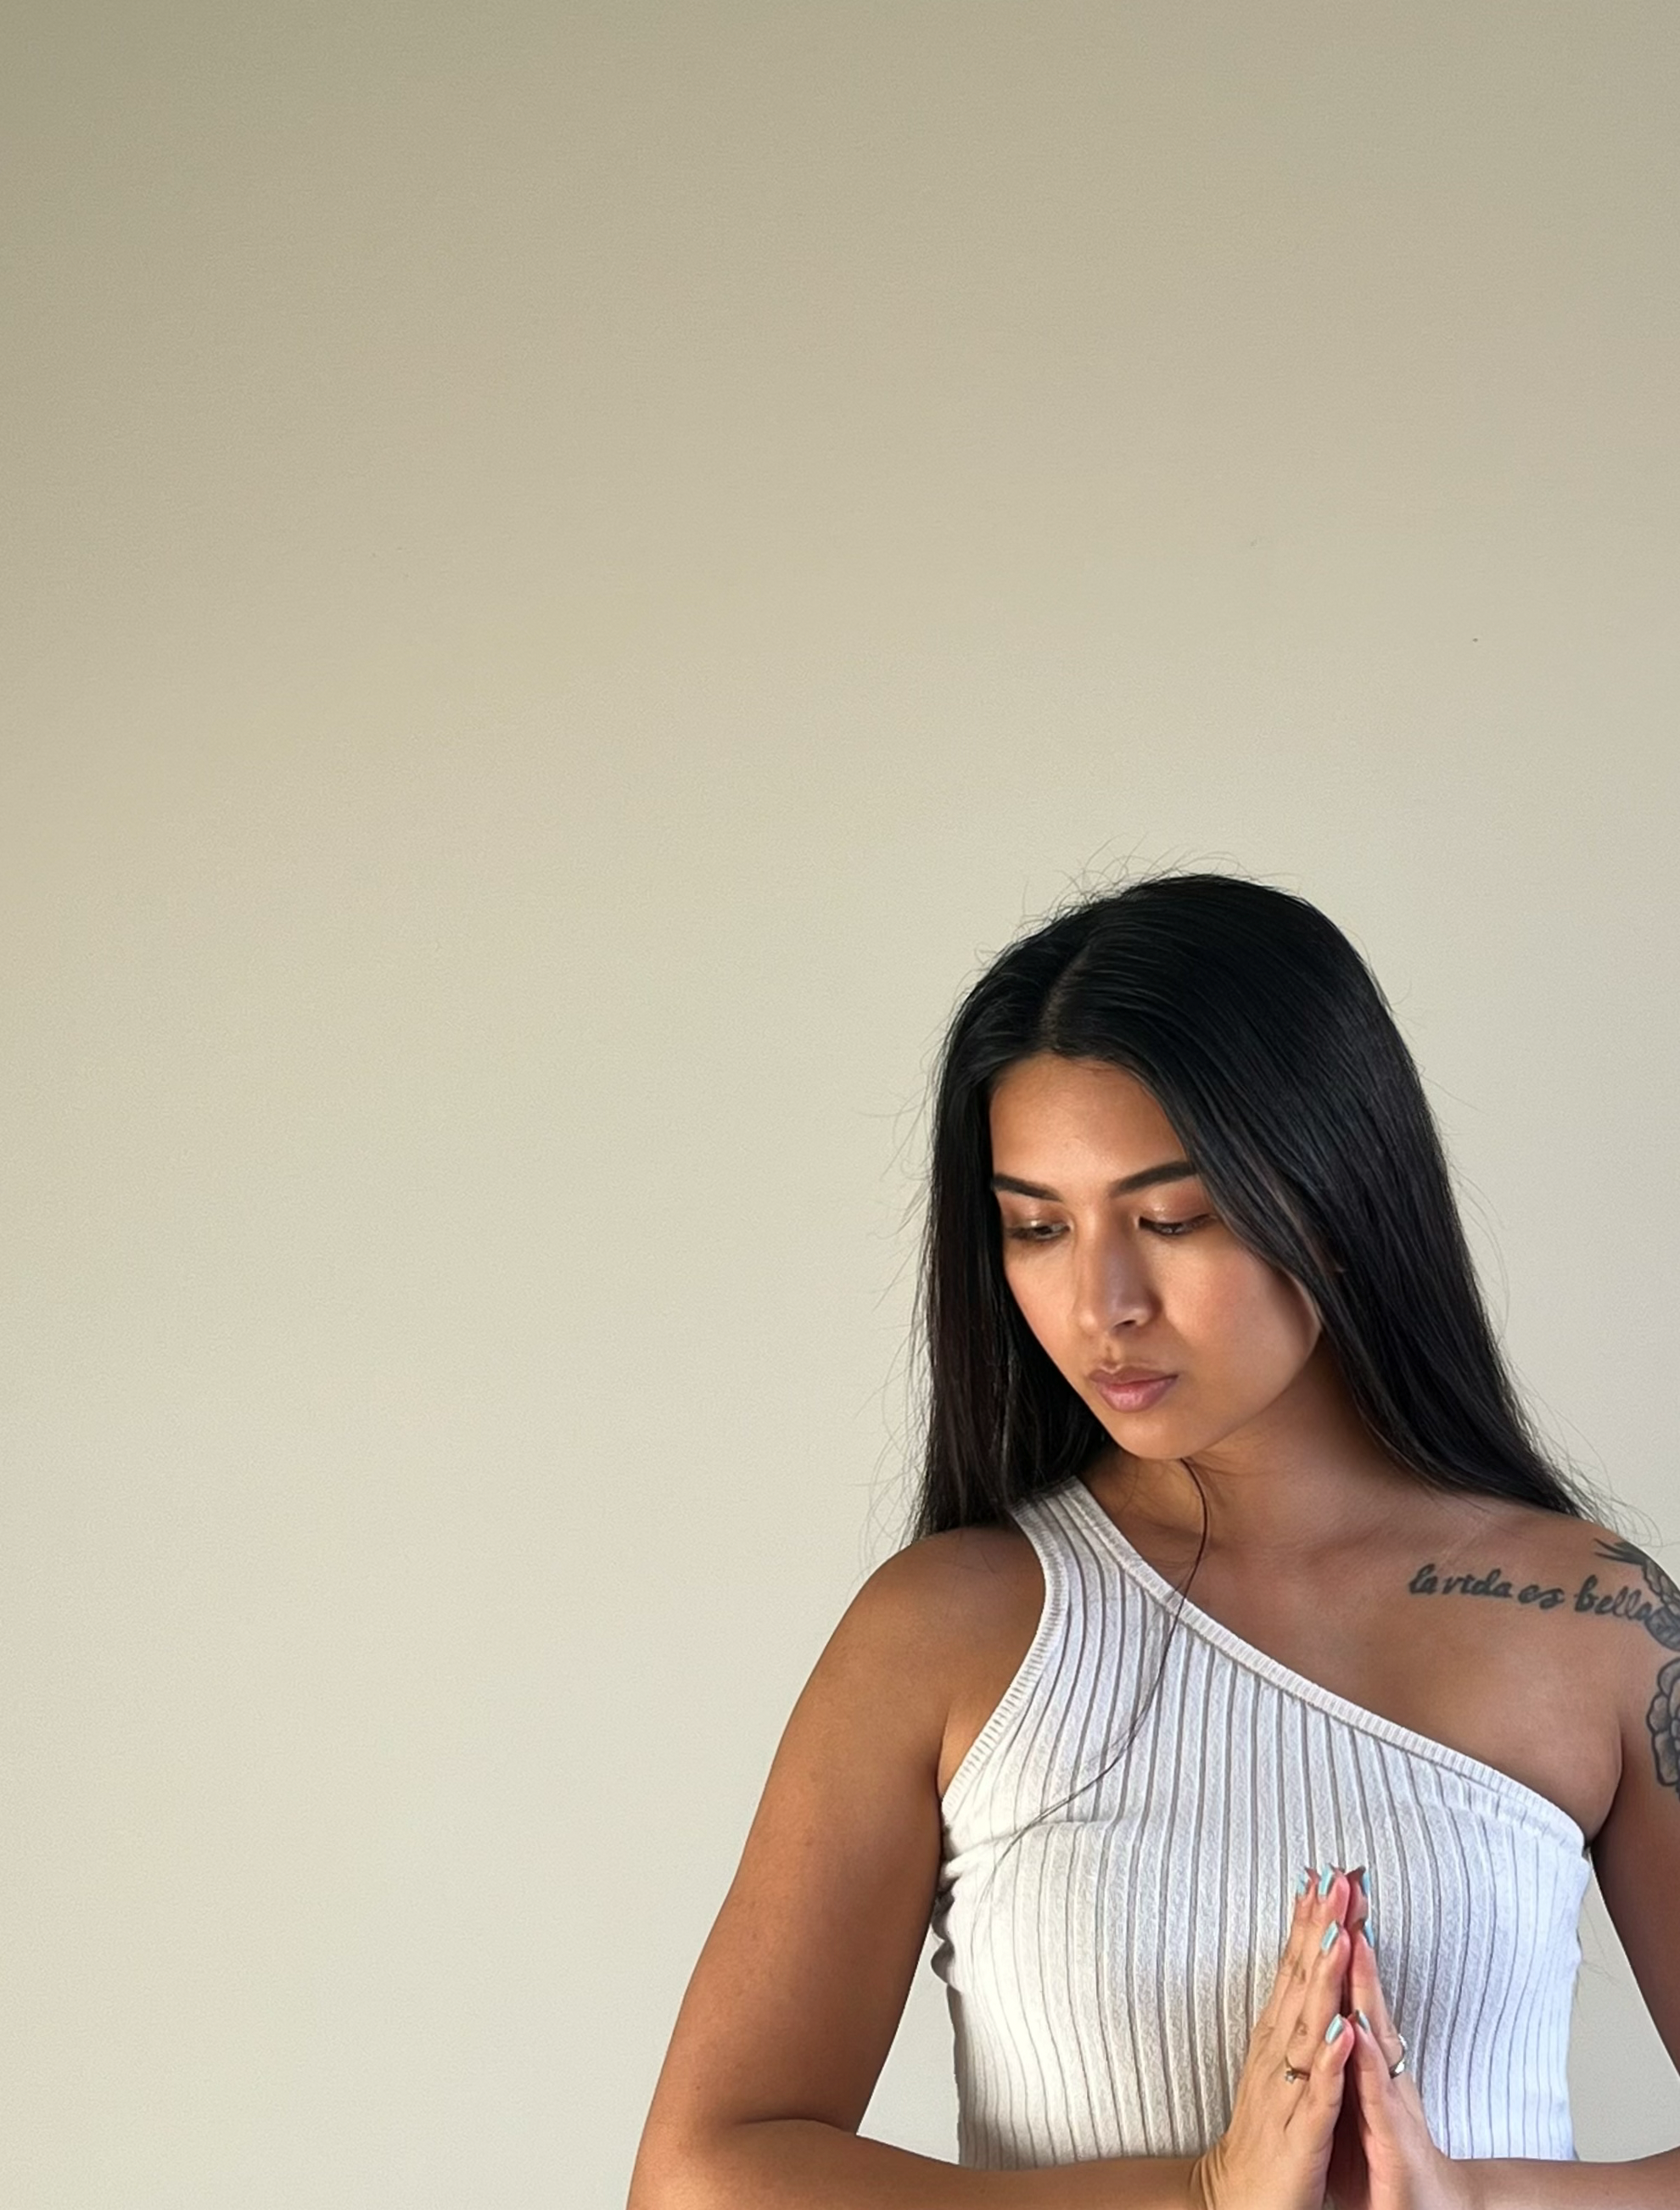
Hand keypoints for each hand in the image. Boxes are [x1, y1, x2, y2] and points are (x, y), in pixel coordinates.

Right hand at [1190, 1867, 1356, 2209]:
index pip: (1295, 1966)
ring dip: (1324, 1978)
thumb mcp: (1278, 2064)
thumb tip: (1304, 1963)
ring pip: (1309, 2026)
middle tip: (1336, 1878)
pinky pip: (1320, 2094)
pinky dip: (1331, 2061)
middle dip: (1320, 1928)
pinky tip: (1343, 2029)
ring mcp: (1287, 2091)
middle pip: (1301, 1981)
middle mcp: (1277, 2053)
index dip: (1311, 1919)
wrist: (1239, 2201)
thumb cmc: (1267, 2131)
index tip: (1326, 1871)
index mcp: (1277, 2035)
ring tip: (1340, 1933)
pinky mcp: (1300, 2135)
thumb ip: (1292, 2015)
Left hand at [1324, 1869, 1478, 2209]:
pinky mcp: (1386, 2136)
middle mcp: (1378, 2066)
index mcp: (1363, 2053)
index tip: (1329, 1882)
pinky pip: (1371, 2094)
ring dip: (1363, 1983)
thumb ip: (1346, 2043)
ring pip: (1371, 2031)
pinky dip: (1362, 2061)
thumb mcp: (1353, 2090)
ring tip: (1353, 1934)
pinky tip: (1354, 2030)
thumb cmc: (1374, 2154)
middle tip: (1347, 1881)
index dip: (1340, 1933)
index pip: (1348, 1982)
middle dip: (1355, 1936)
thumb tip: (1335, 1994)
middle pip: (1363, 1990)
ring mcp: (1385, 2098)